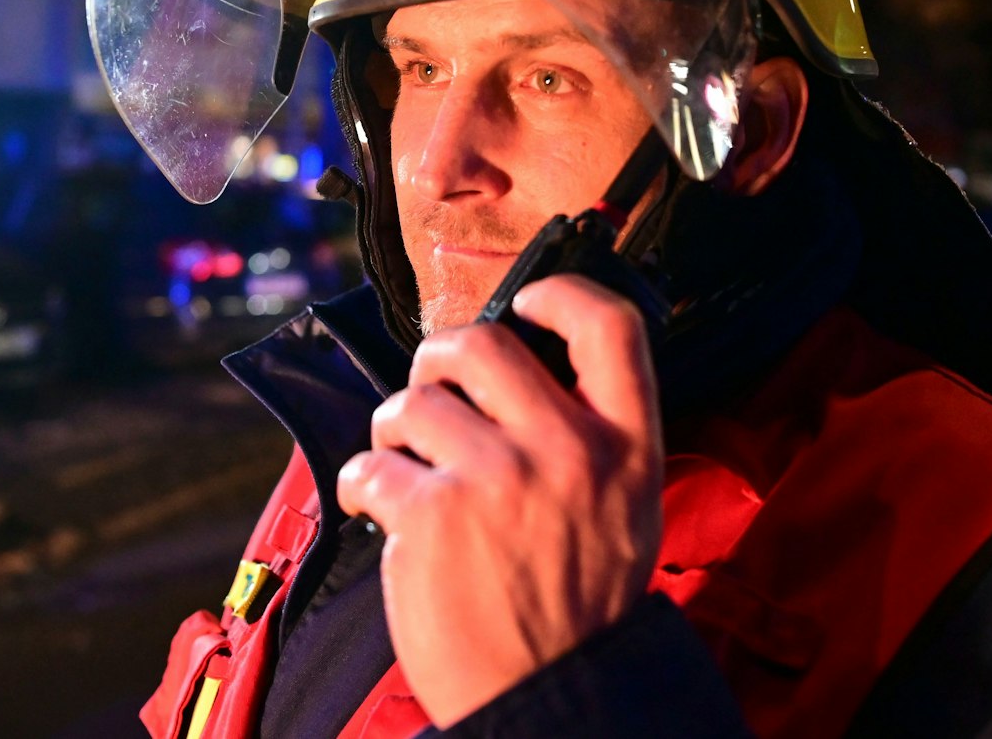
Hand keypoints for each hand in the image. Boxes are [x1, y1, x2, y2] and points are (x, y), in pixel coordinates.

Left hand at [336, 275, 663, 727]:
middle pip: (483, 344)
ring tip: (407, 470)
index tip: (525, 303)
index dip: (560, 294)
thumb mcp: (627, 510)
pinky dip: (364, 485)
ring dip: (394, 431)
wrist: (552, 700)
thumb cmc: (578, 607)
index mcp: (628, 447)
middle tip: (429, 390)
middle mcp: (568, 452)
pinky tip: (384, 512)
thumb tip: (525, 362)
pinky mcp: (433, 515)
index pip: (610, 326)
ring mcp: (499, 480)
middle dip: (436, 359)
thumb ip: (593, 435)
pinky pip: (370, 464)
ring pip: (413, 404)